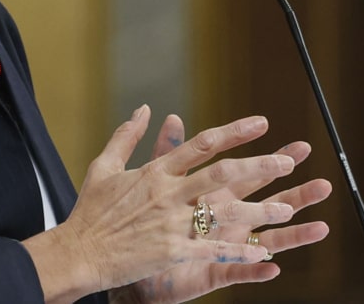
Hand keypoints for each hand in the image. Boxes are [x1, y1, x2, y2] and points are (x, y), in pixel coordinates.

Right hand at [22, 106, 325, 303]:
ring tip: (286, 208)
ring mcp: (171, 223)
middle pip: (222, 174)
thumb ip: (127, 135)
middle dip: (259, 166)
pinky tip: (264, 252)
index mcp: (156, 172)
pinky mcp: (172, 252)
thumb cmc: (88, 212)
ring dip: (258, 210)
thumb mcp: (104, 167)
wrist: (76, 253)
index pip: (203, 144)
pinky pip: (213, 250)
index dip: (235, 132)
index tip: (262, 123)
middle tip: (288, 160)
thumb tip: (145, 109)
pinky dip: (240, 250)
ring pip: (224, 212)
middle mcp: (168, 193)